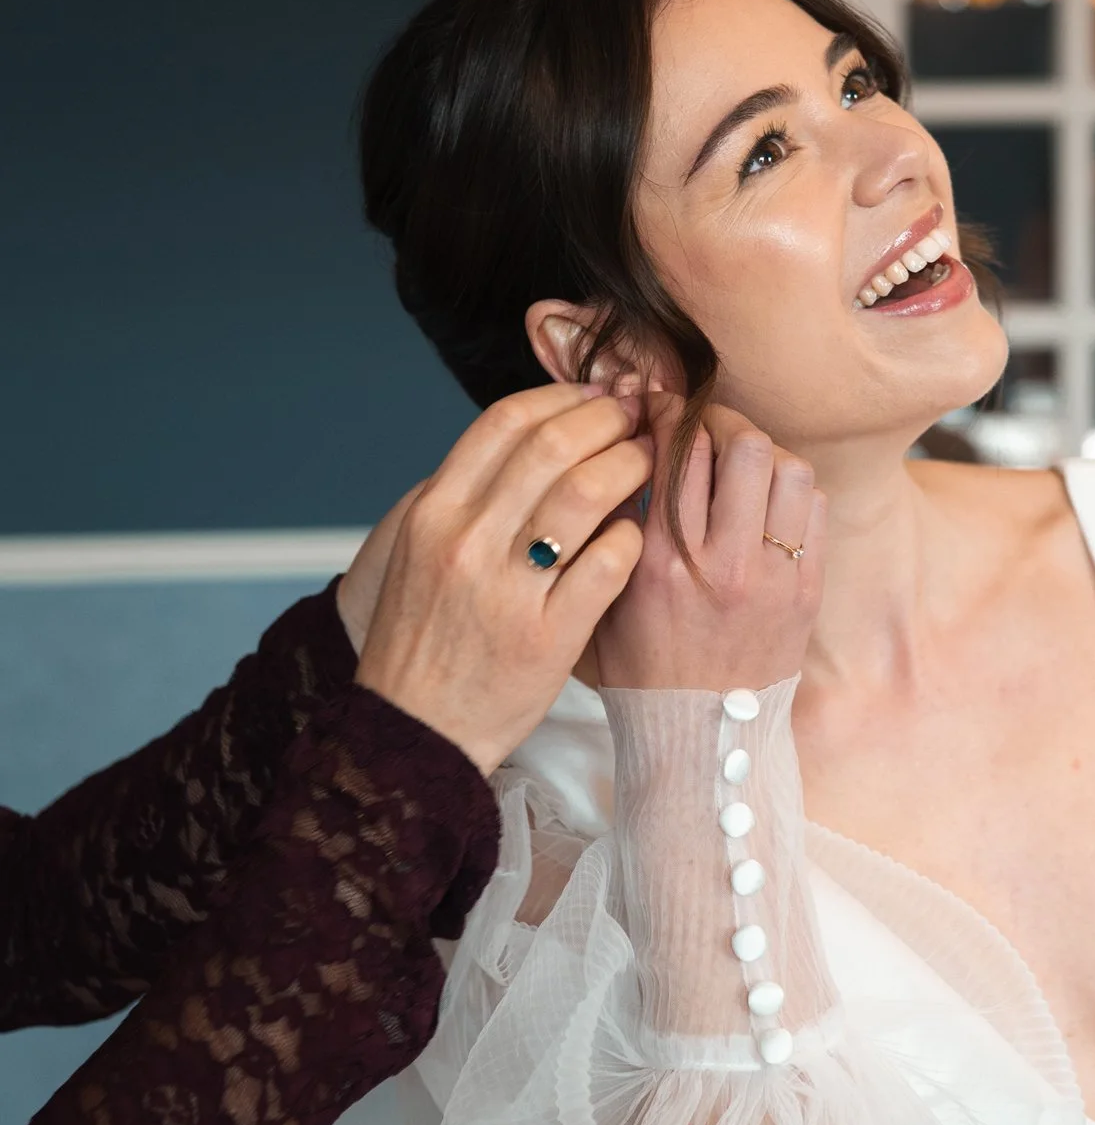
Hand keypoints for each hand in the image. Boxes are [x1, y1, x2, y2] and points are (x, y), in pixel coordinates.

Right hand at [353, 384, 651, 770]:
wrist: (414, 731)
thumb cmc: (427, 637)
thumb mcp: (425, 552)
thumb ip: (471, 493)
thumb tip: (539, 432)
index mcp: (434, 513)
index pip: (506, 422)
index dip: (564, 396)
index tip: (598, 393)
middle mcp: (466, 542)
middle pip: (554, 446)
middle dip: (609, 419)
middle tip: (640, 417)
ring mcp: (508, 591)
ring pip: (587, 494)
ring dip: (632, 465)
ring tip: (650, 461)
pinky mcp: (549, 637)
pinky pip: (610, 563)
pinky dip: (633, 534)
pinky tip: (639, 532)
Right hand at [592, 393, 824, 692]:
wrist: (701, 738)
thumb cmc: (642, 666)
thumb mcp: (606, 597)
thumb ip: (613, 525)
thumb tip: (630, 446)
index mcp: (660, 563)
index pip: (675, 453)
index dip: (669, 413)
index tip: (663, 405)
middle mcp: (720, 564)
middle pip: (742, 445)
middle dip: (723, 421)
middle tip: (709, 428)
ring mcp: (772, 578)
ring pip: (788, 467)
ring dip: (763, 454)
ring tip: (742, 465)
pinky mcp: (807, 591)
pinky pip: (814, 508)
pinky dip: (791, 492)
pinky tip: (767, 503)